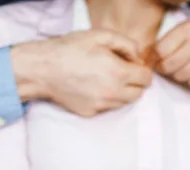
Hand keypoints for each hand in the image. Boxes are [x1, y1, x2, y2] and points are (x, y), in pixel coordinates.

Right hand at [11, 30, 152, 116]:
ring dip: (121, 92)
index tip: (133, 66)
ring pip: (123, 102)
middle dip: (135, 83)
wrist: (42, 69)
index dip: (142, 70)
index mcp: (118, 73)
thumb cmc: (69, 50)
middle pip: (138, 94)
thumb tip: (137, 57)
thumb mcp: (100, 36)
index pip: (146, 79)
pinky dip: (105, 99)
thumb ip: (126, 44)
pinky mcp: (90, 113)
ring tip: (105, 78)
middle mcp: (113, 93)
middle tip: (121, 72)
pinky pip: (107, 108)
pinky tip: (93, 87)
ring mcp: (101, 105)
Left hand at [155, 20, 189, 89]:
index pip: (160, 50)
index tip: (160, 61)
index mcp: (189, 28)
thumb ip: (169, 41)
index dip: (157, 59)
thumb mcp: (189, 30)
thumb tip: (147, 60)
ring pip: (181, 77)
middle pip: (169, 66)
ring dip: (180, 76)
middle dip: (166, 70)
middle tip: (171, 69)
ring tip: (188, 69)